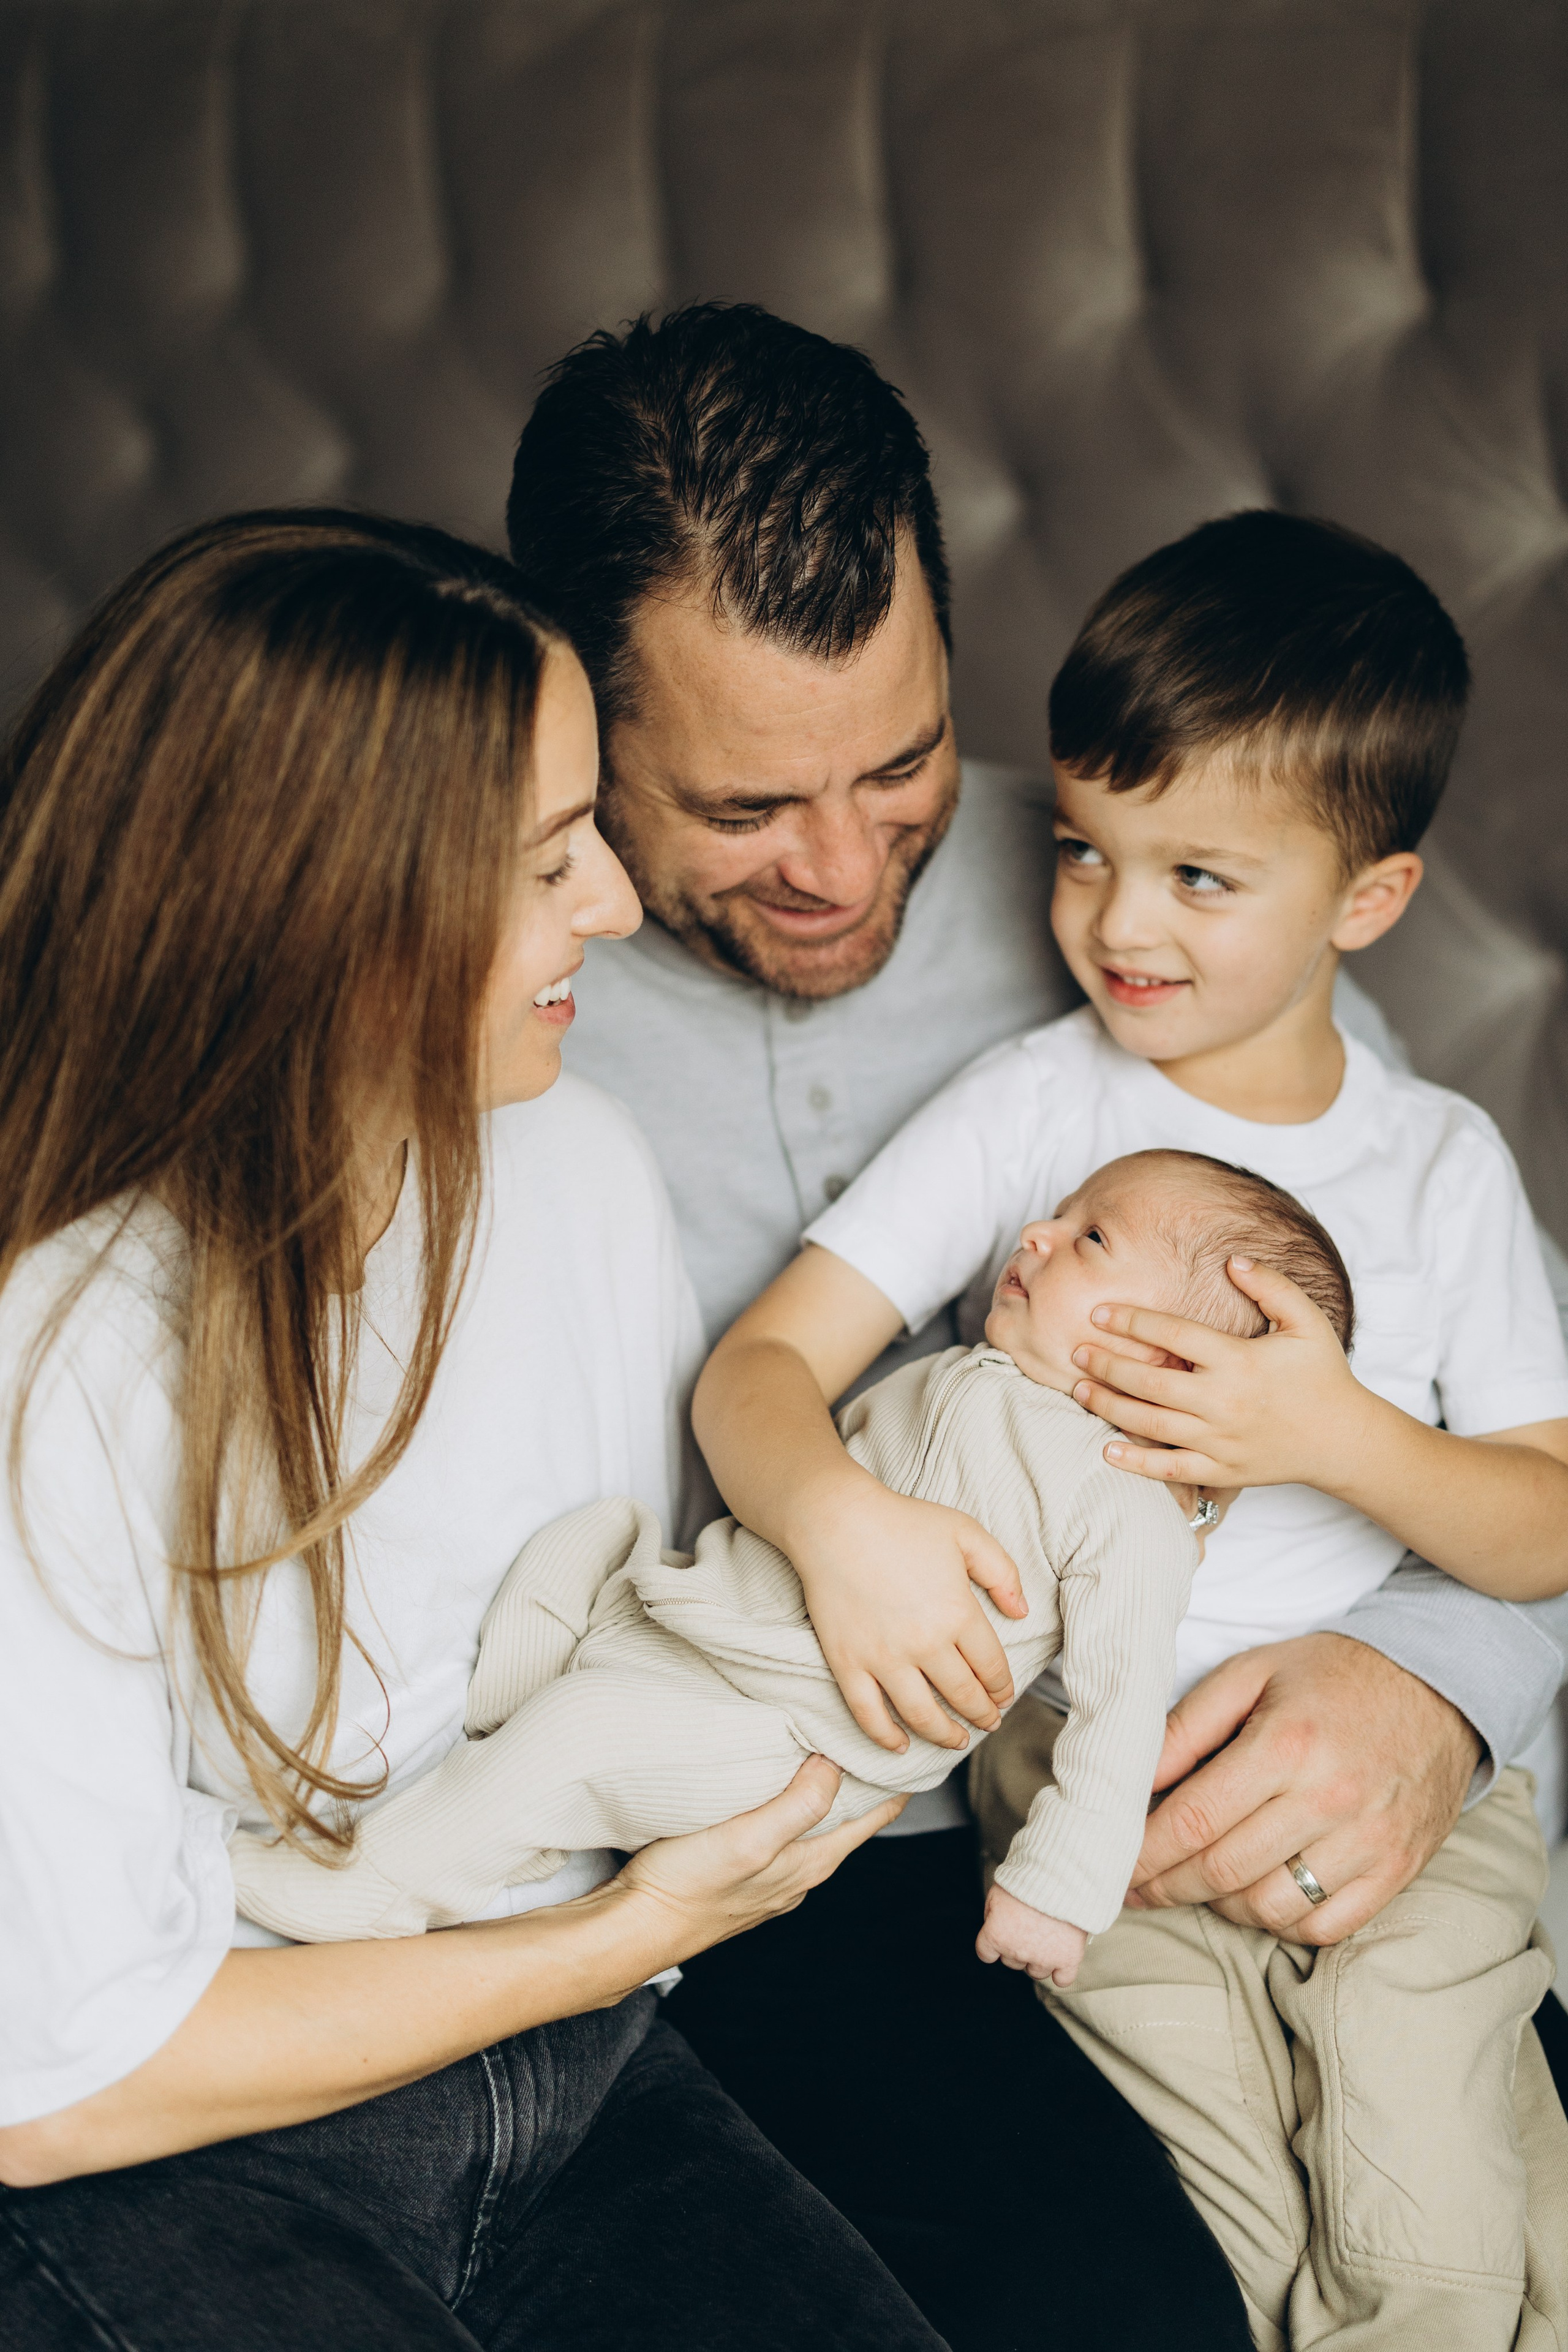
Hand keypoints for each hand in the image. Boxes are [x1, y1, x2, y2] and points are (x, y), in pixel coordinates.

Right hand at [615, 1756, 906, 1962]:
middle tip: (876, 1734)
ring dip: (826, 1789)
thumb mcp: (751, 1838)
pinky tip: (773, 1784)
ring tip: (829, 1747)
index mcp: (811, 1861)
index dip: (898, 1782)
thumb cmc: (690, 1885)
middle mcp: (799, 1871)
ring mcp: (770, 1875)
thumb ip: (799, 1805)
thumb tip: (835, 1764)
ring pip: (813, 1824)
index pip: (874, 1816)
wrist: (636, 1925)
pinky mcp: (740, 1871)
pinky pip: (780, 1829)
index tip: (915, 1747)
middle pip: (847, 1818)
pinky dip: (790, 1801)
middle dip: (864, 1780)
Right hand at [789, 1470, 1026, 1752]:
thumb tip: (1022, 1612)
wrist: (835, 1521)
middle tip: (988, 1722)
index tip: (1003, 1696)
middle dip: (981, 1714)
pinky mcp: (848, 1663)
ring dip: (943, 1734)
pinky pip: (868, 1713)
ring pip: (921, 1714)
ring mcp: (884, 1658)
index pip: (991, 1667)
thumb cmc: (902, 1522)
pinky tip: (899, 1744)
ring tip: (956, 1740)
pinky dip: (885, 1736)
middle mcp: (925, 1644)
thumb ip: (1002, 1572)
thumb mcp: (965, 1533)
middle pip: (962, 1695)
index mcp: (958, 1613)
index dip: (1001, 1687)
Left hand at [975, 1883, 1087, 1985]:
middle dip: (1017, 1947)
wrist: (1060, 1876)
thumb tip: (994, 1927)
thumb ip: (992, 1915)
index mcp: (996, 1935)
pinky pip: (1063, 1979)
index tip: (1003, 1935)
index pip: (986, 1954)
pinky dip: (1062, 1973)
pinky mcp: (1067, 1959)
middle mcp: (1017, 1951)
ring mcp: (1043, 1957)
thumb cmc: (1026, 1880)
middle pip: (1012, 1961)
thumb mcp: (996, 1892)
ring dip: (1038, 1958)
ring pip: (1035, 1971)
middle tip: (1028, 1927)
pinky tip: (1061, 1960)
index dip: (994, 1944)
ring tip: (1047, 1936)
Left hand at [1069, 1258, 1365, 1491]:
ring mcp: (1220, 1439)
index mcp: (1239, 1361)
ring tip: (1078, 1389)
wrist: (1344, 1439)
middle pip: (1149, 1380)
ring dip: (1109, 1406)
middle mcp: (1224, 1401)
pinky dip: (1136, 1463)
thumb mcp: (1307, 1321)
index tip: (1099, 1313)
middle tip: (1075, 1351)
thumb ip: (1272, 1285)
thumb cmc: (1322, 1374)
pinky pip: (1171, 1468)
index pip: (1173, 1335)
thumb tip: (1232, 1260)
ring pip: (1150, 1423)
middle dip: (1106, 1364)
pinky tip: (1106, 1449)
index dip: (1132, 1322)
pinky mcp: (1222, 1470)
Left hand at [1129, 1633, 1481, 1945]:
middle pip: (1225, 1870)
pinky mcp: (1398, 1870)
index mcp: (1287, 1744)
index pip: (1196, 1819)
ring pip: (1270, 1908)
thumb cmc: (1332, 1676)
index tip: (1117, 1867)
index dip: (1146, 1853)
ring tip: (1200, 1883)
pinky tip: (1259, 1897)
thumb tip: (1132, 1781)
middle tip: (1140, 1887)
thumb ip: (1186, 1727)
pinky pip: (1324, 1926)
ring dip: (1221, 1906)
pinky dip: (1280, 1924)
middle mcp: (1331, 1799)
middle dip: (1169, 1885)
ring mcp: (1370, 1841)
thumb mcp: (1251, 1674)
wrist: (1438, 1686)